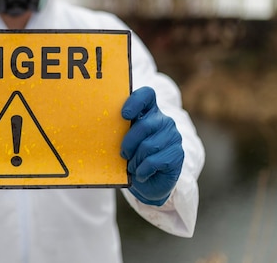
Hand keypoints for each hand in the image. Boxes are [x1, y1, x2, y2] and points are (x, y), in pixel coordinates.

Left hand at [120, 87, 183, 205]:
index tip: (124, 115)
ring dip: (135, 159)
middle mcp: (163, 120)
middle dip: (129, 142)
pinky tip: (141, 173)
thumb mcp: (123, 140)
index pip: (147, 94)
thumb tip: (99, 128)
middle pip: (145, 125)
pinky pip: (154, 161)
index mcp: (148, 111)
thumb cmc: (132, 156)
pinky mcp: (177, 154)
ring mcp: (173, 136)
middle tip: (123, 153)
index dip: (136, 101)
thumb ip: (118, 129)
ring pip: (149, 145)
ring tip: (131, 166)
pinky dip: (142, 170)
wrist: (149, 182)